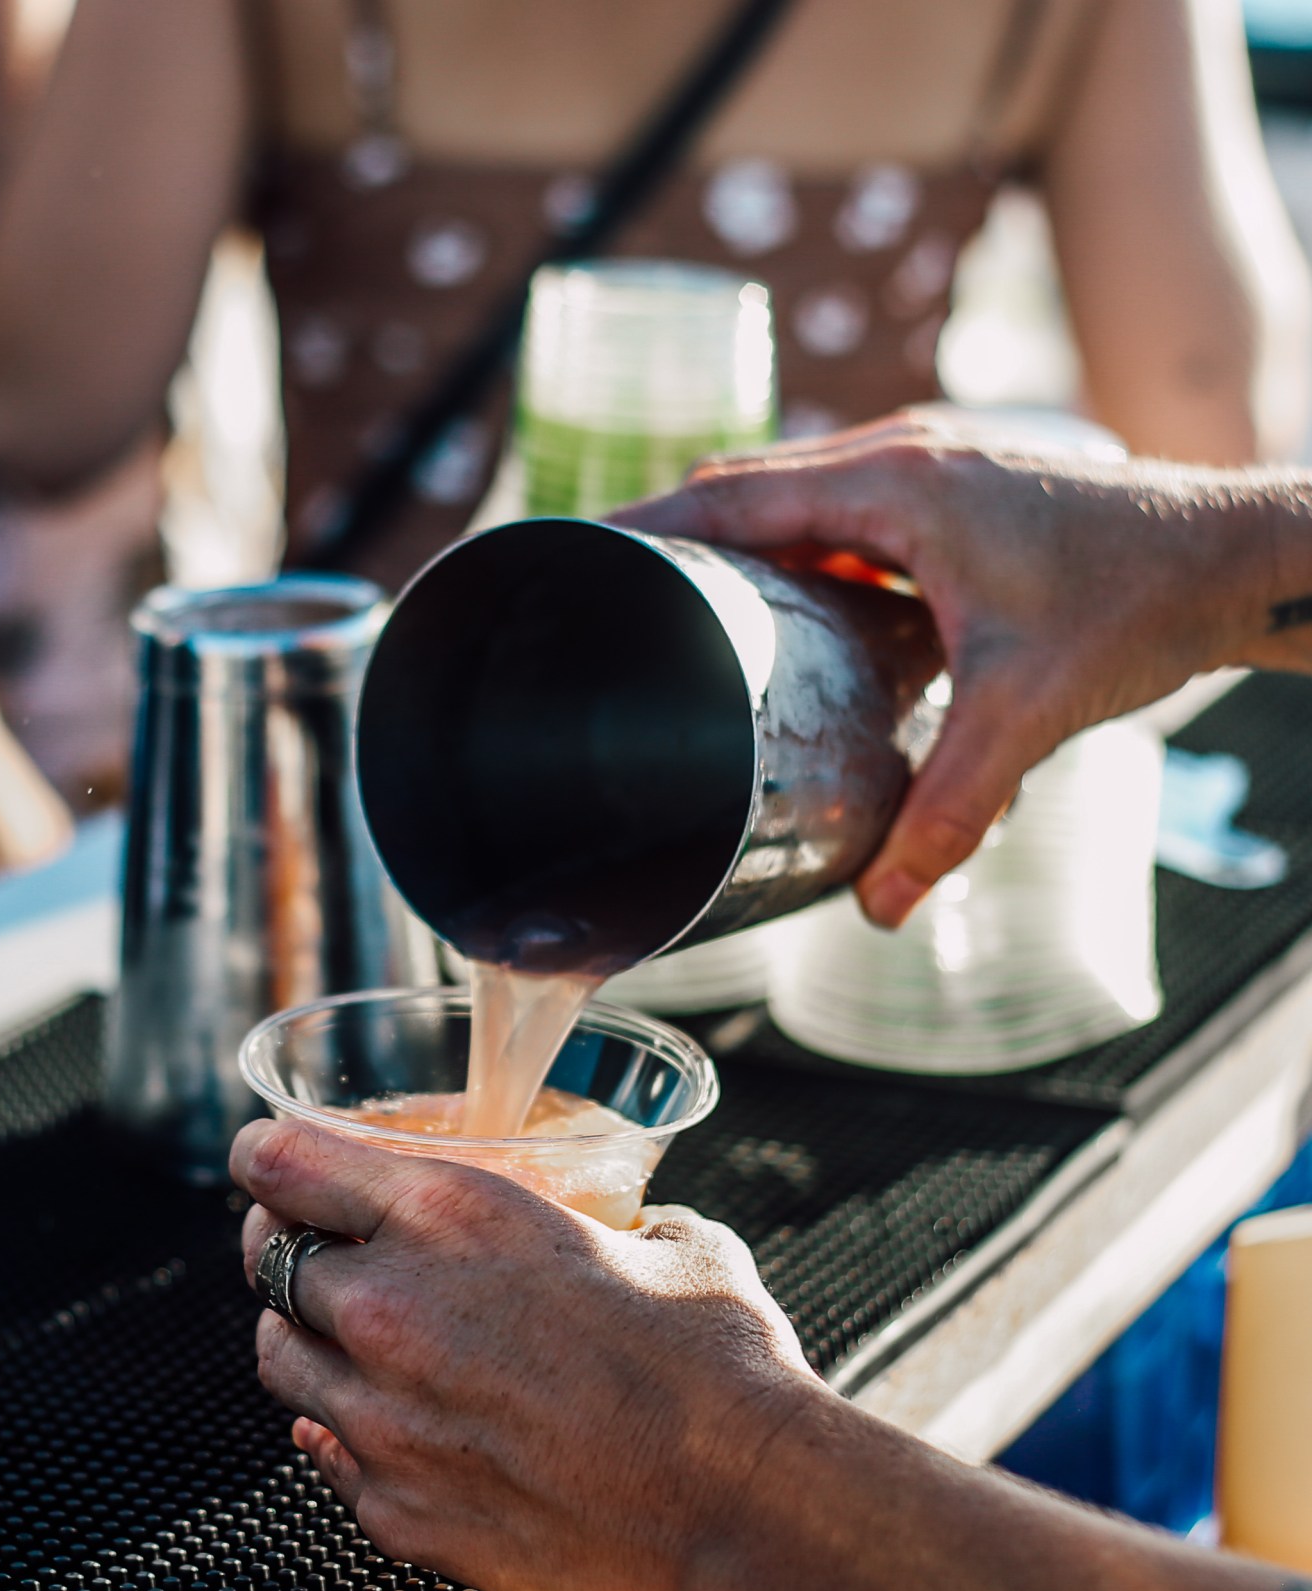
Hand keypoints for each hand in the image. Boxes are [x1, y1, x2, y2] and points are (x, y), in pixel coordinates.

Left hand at [232, 1116, 824, 1590]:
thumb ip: (603, 1223)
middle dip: (283, 1245)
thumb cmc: (716, 1373)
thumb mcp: (661, 1240)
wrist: (741, 1509)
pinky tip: (380, 1423)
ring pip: (280, 1358)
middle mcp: (391, 1310)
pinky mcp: (397, 1508)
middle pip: (268, 1260)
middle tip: (308, 1248)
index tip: (266, 1162)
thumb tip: (626, 1227)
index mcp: (446, 1217)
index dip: (264, 1157)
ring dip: (305, 1338)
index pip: (283, 1162)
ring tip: (345, 1338)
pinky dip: (342, 1432)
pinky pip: (326, 1454)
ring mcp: (383, 1418)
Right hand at [612, 415, 1287, 926]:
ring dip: (741, 543)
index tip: (578, 558)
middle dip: (677, 540)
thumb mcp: (1029, 712)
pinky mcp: (954, 489)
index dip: (647, 527)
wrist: (1242, 555)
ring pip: (796, 495)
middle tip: (612, 604)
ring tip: (681, 612)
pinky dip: (801, 549)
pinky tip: (795, 614)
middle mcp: (903, 456)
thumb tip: (879, 905)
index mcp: (897, 485)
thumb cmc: (1141, 604)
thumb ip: (948, 810)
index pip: (731, 495)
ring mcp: (930, 465)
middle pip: (748, 487)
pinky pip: (844, 509)